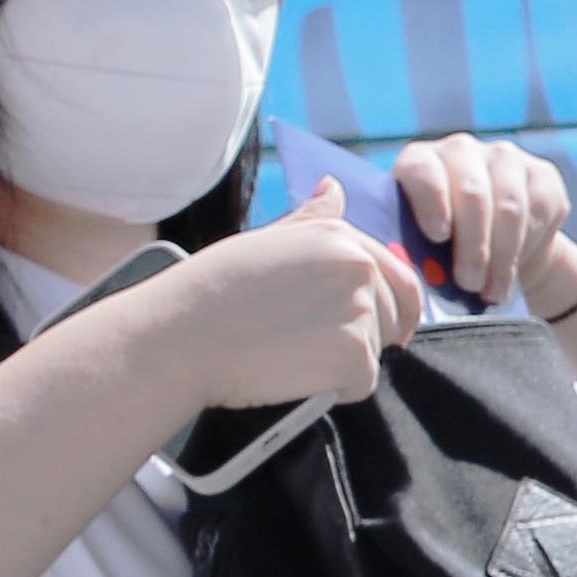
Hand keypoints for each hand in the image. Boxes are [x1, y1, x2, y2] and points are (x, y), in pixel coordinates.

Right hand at [105, 184, 422, 419]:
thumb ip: (310, 220)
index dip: (393, 306)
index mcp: (340, 237)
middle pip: (391, 315)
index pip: (397, 275)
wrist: (179, 337)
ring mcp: (361, 310)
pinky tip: (291, 374)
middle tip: (309, 345)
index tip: (385, 326)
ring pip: (376, 348)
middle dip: (362, 335)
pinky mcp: (356, 357)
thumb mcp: (265, 242)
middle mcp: (359, 266)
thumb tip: (334, 187)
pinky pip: (361, 383)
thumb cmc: (211, 292)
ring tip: (289, 354)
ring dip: (343, 361)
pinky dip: (333, 389)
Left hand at [389, 132, 576, 312]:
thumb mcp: (421, 248)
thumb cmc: (443, 249)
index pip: (423, 171)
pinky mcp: (543, 173)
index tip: (437, 237)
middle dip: (473, 246)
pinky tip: (515, 270)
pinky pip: (541, 210)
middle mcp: (461, 150)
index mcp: (419, 161)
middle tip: (469, 284)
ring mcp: (505, 158)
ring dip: (502, 257)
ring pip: (510, 207)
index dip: (431, 203)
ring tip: (493, 292)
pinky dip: (529, 247)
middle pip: (473, 194)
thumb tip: (422, 276)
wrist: (496, 246)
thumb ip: (417, 253)